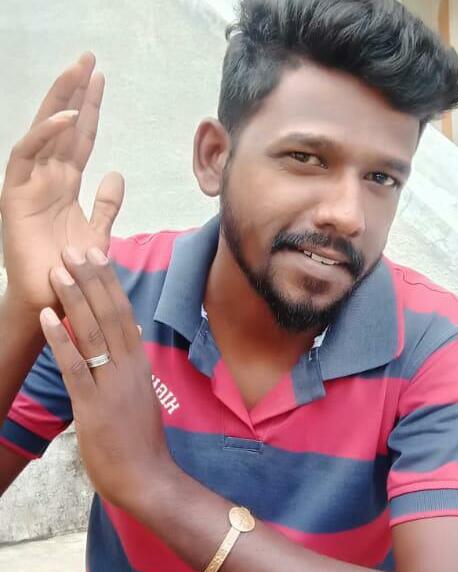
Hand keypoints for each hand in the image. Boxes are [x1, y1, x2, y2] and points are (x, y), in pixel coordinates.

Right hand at [0, 52, 123, 313]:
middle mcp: (47, 178)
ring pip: (44, 132)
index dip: (90, 109)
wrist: (53, 300)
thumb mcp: (98, 232)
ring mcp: (30, 184)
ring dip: (61, 101)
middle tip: (88, 58)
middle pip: (63, 127)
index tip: (101, 80)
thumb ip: (106, 204)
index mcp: (65, 184)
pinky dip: (44, 135)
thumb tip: (116, 173)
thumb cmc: (73, 271)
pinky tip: (65, 117)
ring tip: (77, 71)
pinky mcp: (15, 194)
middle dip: (74, 93)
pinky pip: (27, 156)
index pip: (79, 139)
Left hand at [39, 246, 172, 511]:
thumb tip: (126, 336)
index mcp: (140, 365)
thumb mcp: (141, 396)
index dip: (109, 285)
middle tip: (76, 250)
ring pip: (94, 334)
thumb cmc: (142, 442)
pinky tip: (48, 317)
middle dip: (92, 281)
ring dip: (75, 300)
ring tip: (59, 271)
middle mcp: (129, 369)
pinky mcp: (93, 406)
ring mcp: (112, 386)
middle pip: (111, 315)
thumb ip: (131, 366)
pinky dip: (61, 340)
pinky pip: (75, 367)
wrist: (148, 478)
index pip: (125, 316)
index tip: (98, 258)